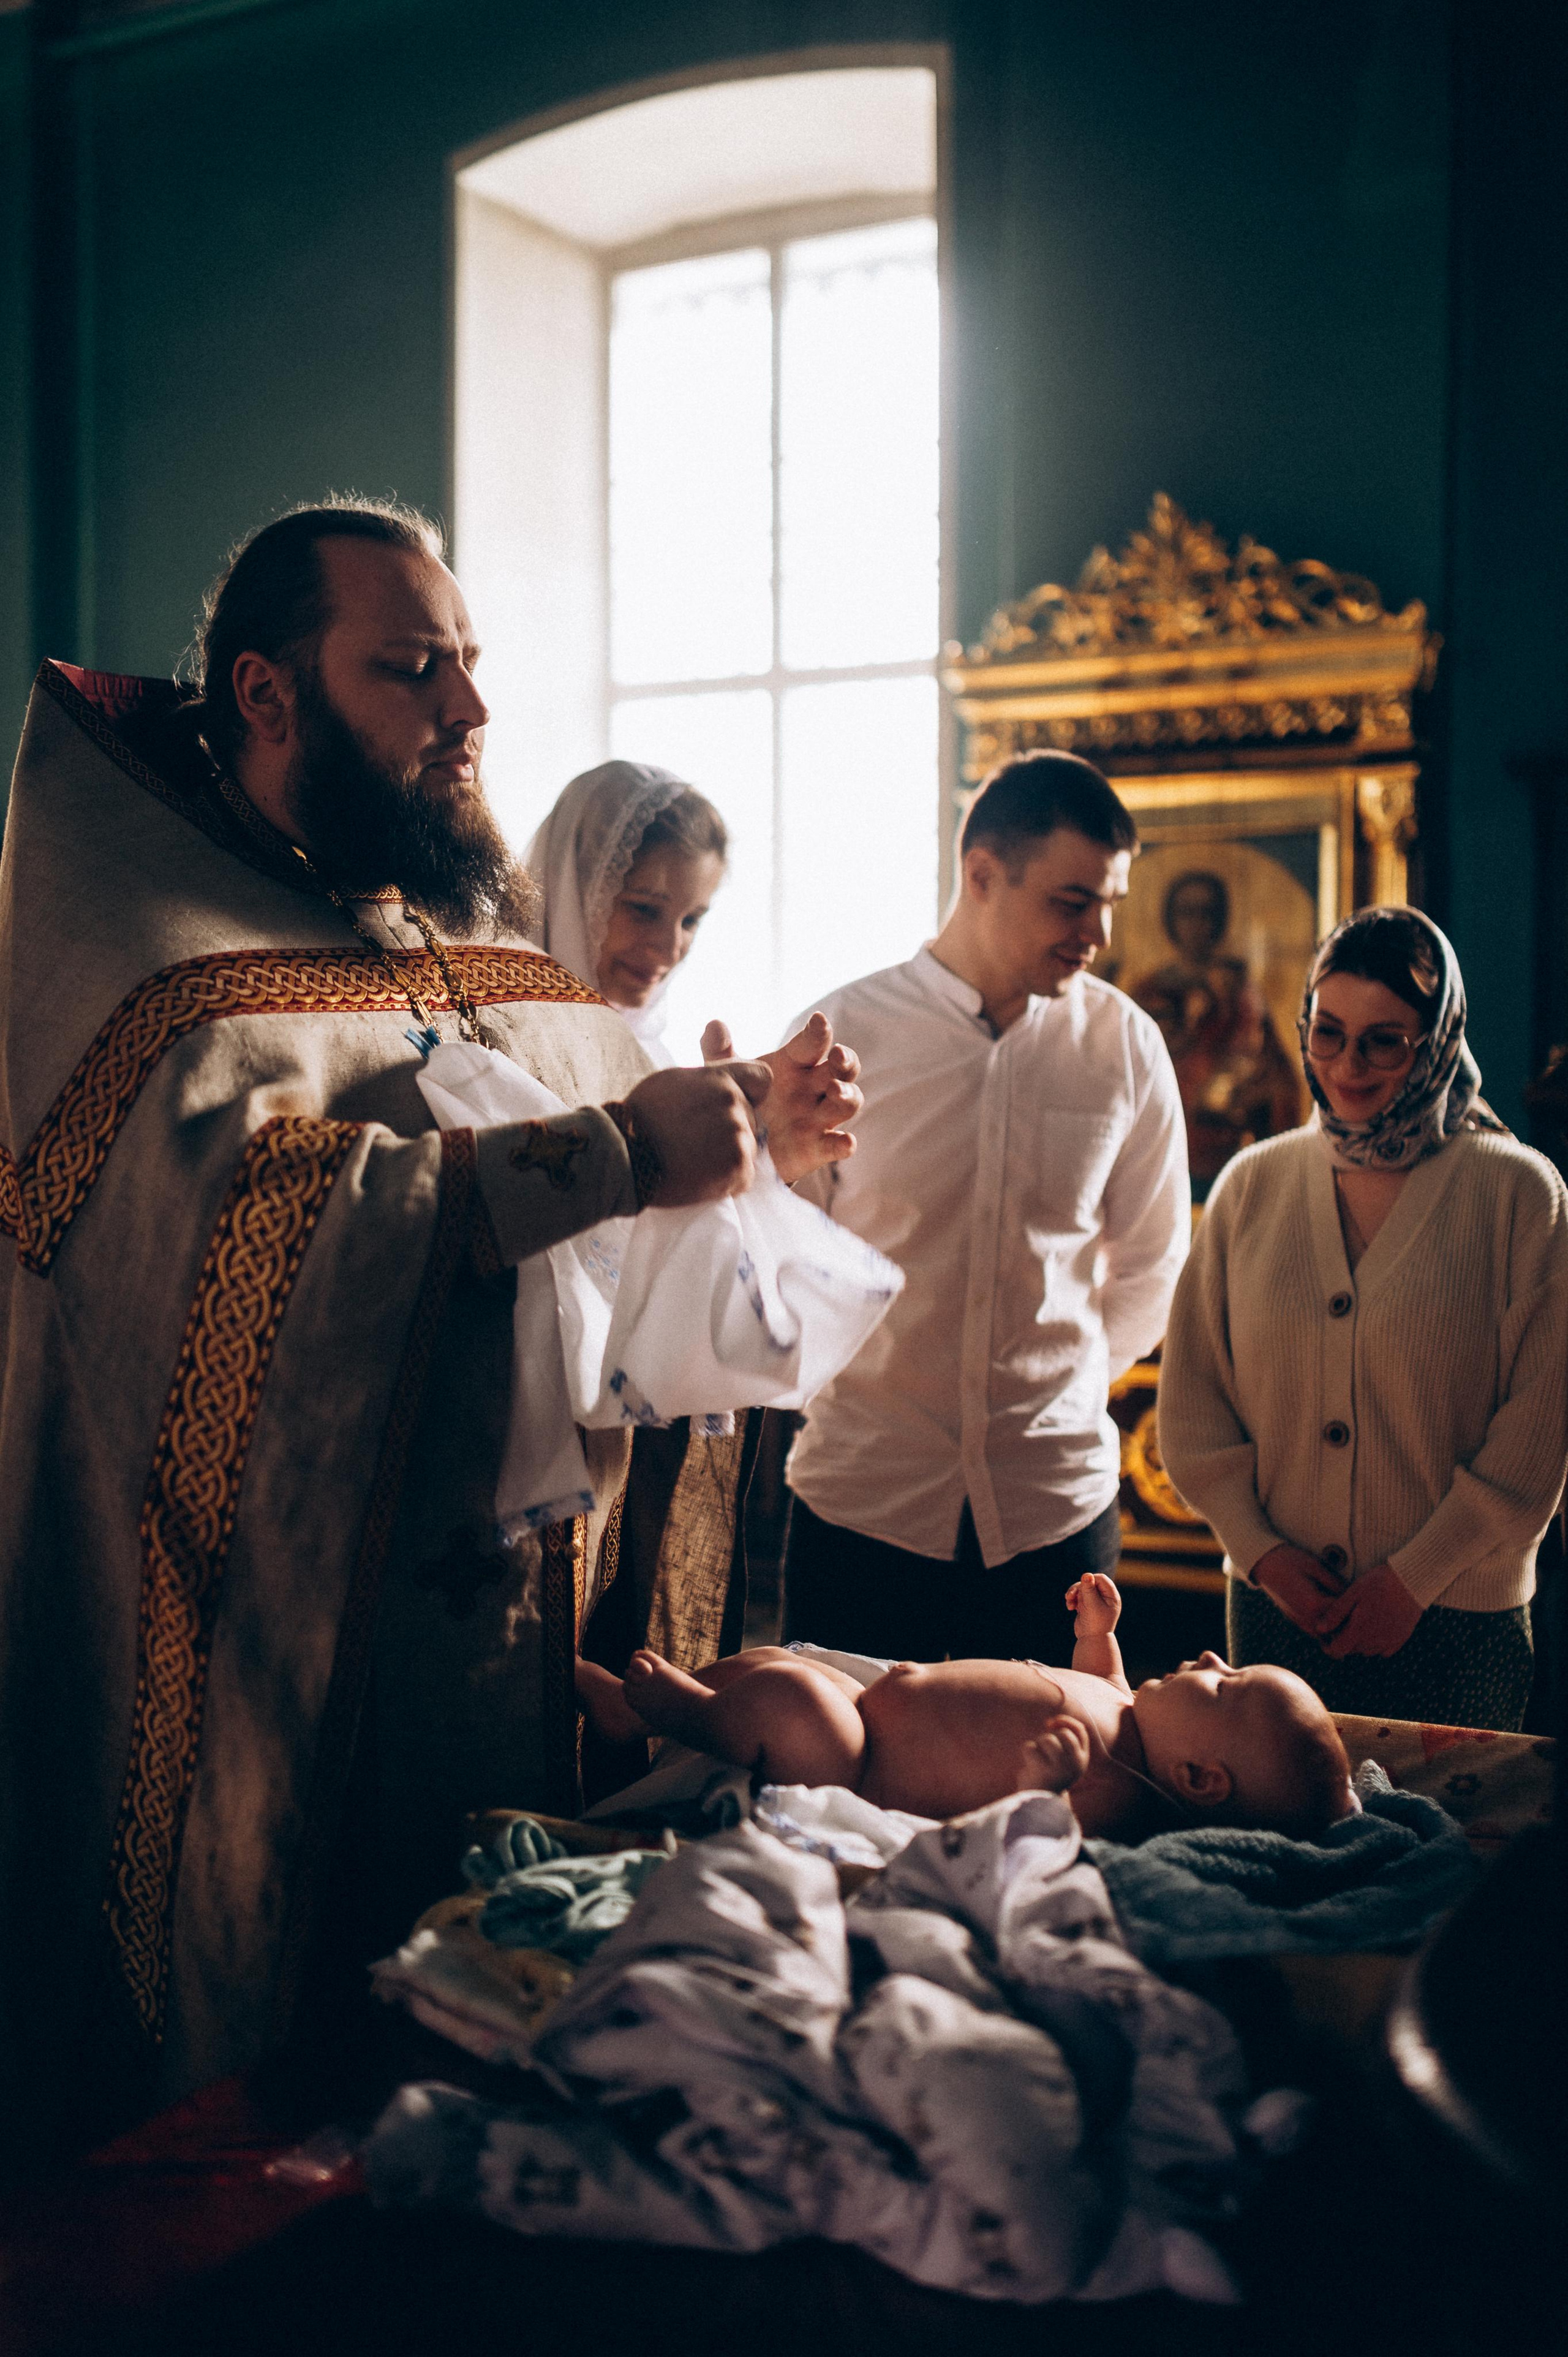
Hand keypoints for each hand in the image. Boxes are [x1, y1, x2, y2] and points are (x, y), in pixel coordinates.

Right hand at [623, 1062, 769, 1206]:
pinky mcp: (737, 1165)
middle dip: (732, 1133)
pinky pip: (744, 1178)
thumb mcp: (672, 1082)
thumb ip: (706, 1081)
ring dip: (727, 1160)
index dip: (752, 1095)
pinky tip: (700, 1179)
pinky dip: (726, 1184)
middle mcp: (733, 1101)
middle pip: (752, 1121)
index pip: (761, 1078)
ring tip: (694, 1163)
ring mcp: (737, 1133)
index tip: (736, 1109)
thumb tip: (726, 1086)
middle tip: (697, 1144)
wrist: (624, 1154)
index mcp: (719, 1078)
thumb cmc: (639, 1119)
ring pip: (748, 1151)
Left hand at [702, 1011, 861, 1184]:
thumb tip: (714, 1025)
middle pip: (842, 1069)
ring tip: (836, 1091)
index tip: (818, 1021)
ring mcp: (819, 1118)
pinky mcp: (817, 1148)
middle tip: (837, 1054)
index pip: (813, 1043)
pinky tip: (845, 1143)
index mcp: (796, 1064)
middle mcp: (814, 1088)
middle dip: (845, 1059)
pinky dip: (843, 1144)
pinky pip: (836, 1145)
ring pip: (848, 1103)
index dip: (819, 1032)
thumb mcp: (730, 1077)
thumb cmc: (744, 1100)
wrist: (741, 1146)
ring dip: (848, 1095)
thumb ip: (720, 1053)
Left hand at [1016, 1714, 1090, 1793]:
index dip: (1066, 1721)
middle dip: (1049, 1738)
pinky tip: (1029, 1767)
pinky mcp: (1044, 1770)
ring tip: (1035, 1761)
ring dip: (1037, 1745)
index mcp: (1082, 1761)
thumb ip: (1063, 1742)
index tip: (1050, 1723)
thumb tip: (1050, 1722)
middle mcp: (1075, 1764)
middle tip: (1042, 1752)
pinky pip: (1030, 1747)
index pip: (1080, 1731)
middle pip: (1064, 1734)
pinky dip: (1026, 1753)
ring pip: (1047, 1738)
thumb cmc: (1048, 1777)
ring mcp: (1061, 1767)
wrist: (1038, 1804)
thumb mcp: (1062, 1760)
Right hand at [1066, 1572, 1120, 1637]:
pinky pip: (1078, 1596)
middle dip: (1078, 1588)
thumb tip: (1086, 1575)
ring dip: (1073, 1594)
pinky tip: (1070, 1607)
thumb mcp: (1092, 1605)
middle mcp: (1105, 1597)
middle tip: (1070, 1595)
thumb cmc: (1095, 1623)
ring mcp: (1095, 1601)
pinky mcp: (1087, 1605)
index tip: (1081, 1586)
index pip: (1101, 1579)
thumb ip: (1089, 1589)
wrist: (1091, 1641)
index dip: (1090, 1579)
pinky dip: (1072, 1600)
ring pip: (1082, 1589)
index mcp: (1111, 1596)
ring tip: (1069, 1603)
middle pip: (1089, 1583)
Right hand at [1252, 1543, 1351, 1637]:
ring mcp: (1300, 1623)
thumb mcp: (1317, 1567)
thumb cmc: (1291, 1561)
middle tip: (1360, 1610)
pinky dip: (1328, 1627)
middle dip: (1350, 1623)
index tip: (1364, 1600)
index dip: (1358, 1608)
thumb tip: (1352, 1597)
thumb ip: (1336, 1584)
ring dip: (1338, 1627)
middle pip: (1339, 1631)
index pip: (1346, 1616)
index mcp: (1314, 1605)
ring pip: (1328, 1636)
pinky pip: (1318, 1632)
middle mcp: (1307, 1619)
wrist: (1264, 1564)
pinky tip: (1333, 1611)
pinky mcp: (1297, 1621)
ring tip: (1347, 1611)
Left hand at [1320, 1563, 1422, 1658]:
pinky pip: (1383, 1649)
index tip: (1324, 1637)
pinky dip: (1376, 1643)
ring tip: (1358, 1623)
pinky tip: (1375, 1627)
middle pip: (1352, 1650)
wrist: (1412, 1582)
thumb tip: (1319, 1629)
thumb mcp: (1353, 1593)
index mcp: (1360, 1631)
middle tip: (1341, 1624)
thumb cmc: (1379, 1584)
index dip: (1328, 1646)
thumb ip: (1335, 1613)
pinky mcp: (1401, 1639)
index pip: (1338, 1650)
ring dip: (1359, 1642)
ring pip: (1367, 1650)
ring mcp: (1389, 1641)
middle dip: (1343, 1641)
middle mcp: (1375, 1641)